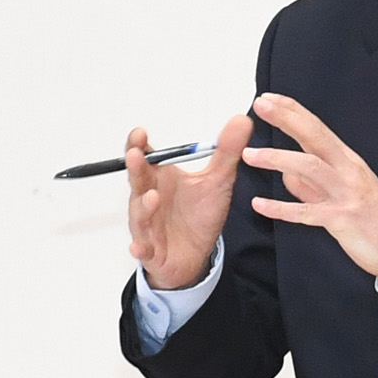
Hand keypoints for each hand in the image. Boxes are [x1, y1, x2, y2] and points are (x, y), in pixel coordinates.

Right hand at [129, 115, 252, 290]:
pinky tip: (137, 247)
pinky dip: (139, 247)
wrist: (195, 255)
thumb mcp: (218, 181)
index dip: (139, 145)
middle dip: (136, 168)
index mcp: (160, 178)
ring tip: (152, 197)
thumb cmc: (199, 216)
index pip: (145, 157)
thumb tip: (241, 121)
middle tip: (137, 155)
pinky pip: (142, 248)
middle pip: (138, 180)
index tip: (141, 133)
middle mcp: (148, 198)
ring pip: (140, 214)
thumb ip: (227, 152)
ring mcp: (147, 225)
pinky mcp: (150, 250)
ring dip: (144, 207)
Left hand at [241, 93, 377, 285]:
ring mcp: (346, 194)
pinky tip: (260, 204)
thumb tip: (287, 175)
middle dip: (286, 119)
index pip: (317, 128)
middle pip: (314, 137)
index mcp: (348, 161)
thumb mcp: (345, 194)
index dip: (293, 111)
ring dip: (277, 158)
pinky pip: (307, 211)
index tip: (270, 98)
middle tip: (261, 105)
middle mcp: (348, 171)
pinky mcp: (342, 219)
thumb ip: (313, 184)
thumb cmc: (377, 221)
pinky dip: (281, 208)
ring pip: (309, 168)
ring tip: (250, 155)